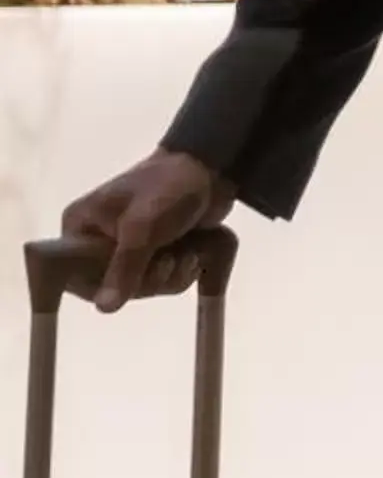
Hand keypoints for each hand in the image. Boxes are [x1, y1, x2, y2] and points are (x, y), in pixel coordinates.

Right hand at [59, 150, 234, 313]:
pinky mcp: (156, 251)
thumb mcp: (142, 227)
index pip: (75, 275)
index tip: (134, 279)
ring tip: (186, 255)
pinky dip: (180, 274)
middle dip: (148, 279)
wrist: (211, 168)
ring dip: (170, 277)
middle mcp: (98, 239)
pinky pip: (162, 281)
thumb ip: (123, 268)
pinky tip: (194, 258)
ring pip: (142, 287)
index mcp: (80, 227)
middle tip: (168, 260)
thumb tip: (104, 308)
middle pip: (113, 287)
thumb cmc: (168, 188)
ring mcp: (128, 247)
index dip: (103, 287)